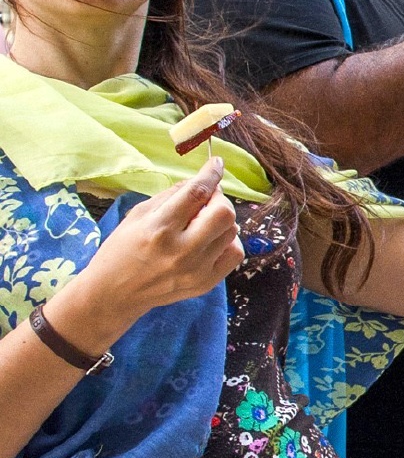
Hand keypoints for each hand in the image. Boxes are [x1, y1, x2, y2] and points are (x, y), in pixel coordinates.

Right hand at [81, 157, 243, 326]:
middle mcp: (181, 250)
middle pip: (224, 212)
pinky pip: (235, 253)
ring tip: (200, 224)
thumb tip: (202, 179)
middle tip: (204, 202)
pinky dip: (226, 241)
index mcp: (159, 229)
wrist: (114, 294)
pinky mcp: (206, 283)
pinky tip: (208, 242)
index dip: (211, 173)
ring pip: (232, 230)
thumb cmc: (122, 249)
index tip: (216, 163)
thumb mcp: (138, 214)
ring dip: (220, 221)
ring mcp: (197, 270)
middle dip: (217, 199)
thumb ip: (172, 195)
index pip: (197, 193)